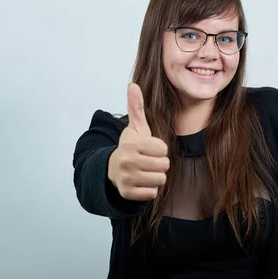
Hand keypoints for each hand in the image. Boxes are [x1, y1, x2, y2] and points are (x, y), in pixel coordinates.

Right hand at [107, 83, 169, 200]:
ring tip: (144, 171)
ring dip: (155, 177)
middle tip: (147, 162)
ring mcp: (126, 178)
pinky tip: (140, 182)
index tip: (148, 149)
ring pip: (160, 180)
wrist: (113, 170)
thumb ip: (136, 107)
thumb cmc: (131, 148)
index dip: (159, 149)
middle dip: (159, 164)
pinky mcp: (127, 193)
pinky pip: (153, 193)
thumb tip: (133, 85)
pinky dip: (149, 190)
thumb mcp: (135, 128)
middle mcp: (127, 162)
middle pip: (164, 165)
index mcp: (131, 145)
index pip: (163, 149)